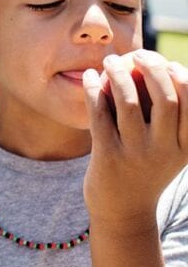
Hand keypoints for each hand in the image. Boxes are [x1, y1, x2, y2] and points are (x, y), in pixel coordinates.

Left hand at [82, 50, 187, 233]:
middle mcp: (165, 150)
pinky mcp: (107, 157)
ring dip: (118, 74)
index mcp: (186, 146)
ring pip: (129, 103)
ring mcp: (135, 154)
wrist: (122, 212)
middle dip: (151, 67)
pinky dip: (93, 90)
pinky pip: (99, 115)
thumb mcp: (169, 149)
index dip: (180, 76)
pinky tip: (87, 77)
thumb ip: (169, 117)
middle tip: (136, 54)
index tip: (166, 62)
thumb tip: (157, 67)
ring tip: (109, 61)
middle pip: (165, 98)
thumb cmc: (146, 170)